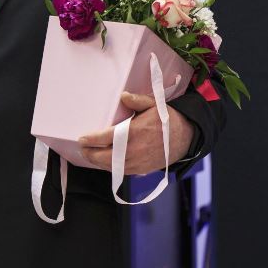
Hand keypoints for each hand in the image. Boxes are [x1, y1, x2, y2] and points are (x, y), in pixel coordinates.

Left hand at [78, 91, 194, 175]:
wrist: (186, 138)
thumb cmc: (167, 120)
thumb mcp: (154, 105)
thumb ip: (137, 101)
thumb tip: (123, 96)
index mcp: (135, 133)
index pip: (107, 138)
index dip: (92, 140)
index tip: (82, 138)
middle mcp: (134, 151)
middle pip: (106, 157)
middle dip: (90, 154)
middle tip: (82, 148)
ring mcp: (138, 163)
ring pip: (112, 167)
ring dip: (98, 162)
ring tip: (89, 155)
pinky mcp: (142, 170)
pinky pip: (121, 171)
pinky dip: (111, 168)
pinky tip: (105, 162)